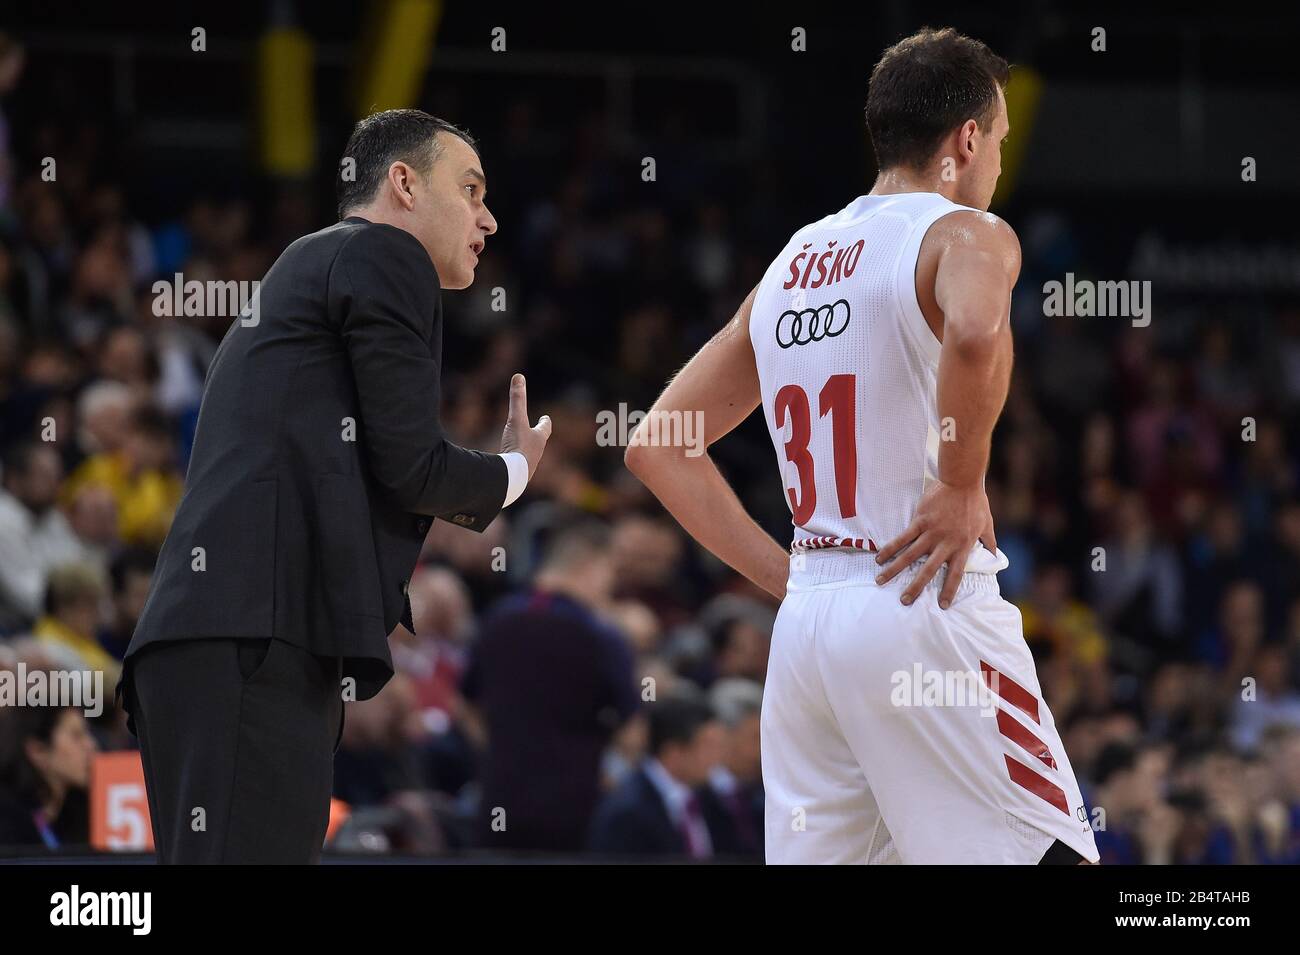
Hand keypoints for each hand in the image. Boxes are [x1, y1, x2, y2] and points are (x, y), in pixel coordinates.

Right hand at [499, 373, 550, 478]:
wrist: (513, 476)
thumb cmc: (518, 446)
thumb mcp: (516, 420)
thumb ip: (517, 399)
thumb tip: (519, 376)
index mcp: (538, 439)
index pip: (545, 428)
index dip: (545, 422)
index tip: (546, 418)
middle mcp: (536, 453)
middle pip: (539, 443)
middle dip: (537, 437)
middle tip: (537, 434)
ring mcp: (528, 467)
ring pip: (529, 457)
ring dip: (527, 452)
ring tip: (523, 452)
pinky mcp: (519, 477)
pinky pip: (518, 468)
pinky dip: (516, 465)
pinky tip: (512, 468)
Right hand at [873, 480, 995, 608]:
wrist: (962, 481)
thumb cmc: (976, 502)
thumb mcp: (987, 524)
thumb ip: (989, 542)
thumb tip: (996, 555)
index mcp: (962, 546)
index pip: (955, 574)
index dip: (949, 590)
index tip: (942, 606)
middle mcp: (946, 543)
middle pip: (928, 570)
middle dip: (915, 587)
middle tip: (904, 601)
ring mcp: (931, 532)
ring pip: (910, 555)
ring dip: (895, 569)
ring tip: (881, 581)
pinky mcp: (920, 520)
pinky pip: (903, 537)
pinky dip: (890, 548)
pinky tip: (879, 557)